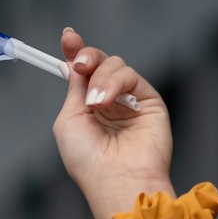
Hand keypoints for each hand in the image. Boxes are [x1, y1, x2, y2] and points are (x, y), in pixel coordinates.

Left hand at [53, 28, 174, 218]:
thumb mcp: (68, 122)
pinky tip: (107, 101)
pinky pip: (131, 75)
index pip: (83, 73)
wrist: (117, 180)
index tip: (68, 38)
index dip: (76, 52)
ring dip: (101, 78)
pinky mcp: (149, 100)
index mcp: (87, 109)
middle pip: (99, 62)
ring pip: (115, 65)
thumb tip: (75, 63)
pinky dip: (116, 82)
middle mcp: (109, 103)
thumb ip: (73, 90)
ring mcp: (129, 101)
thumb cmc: (88, 162)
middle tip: (80, 64)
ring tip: (96, 103)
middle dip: (87, 56)